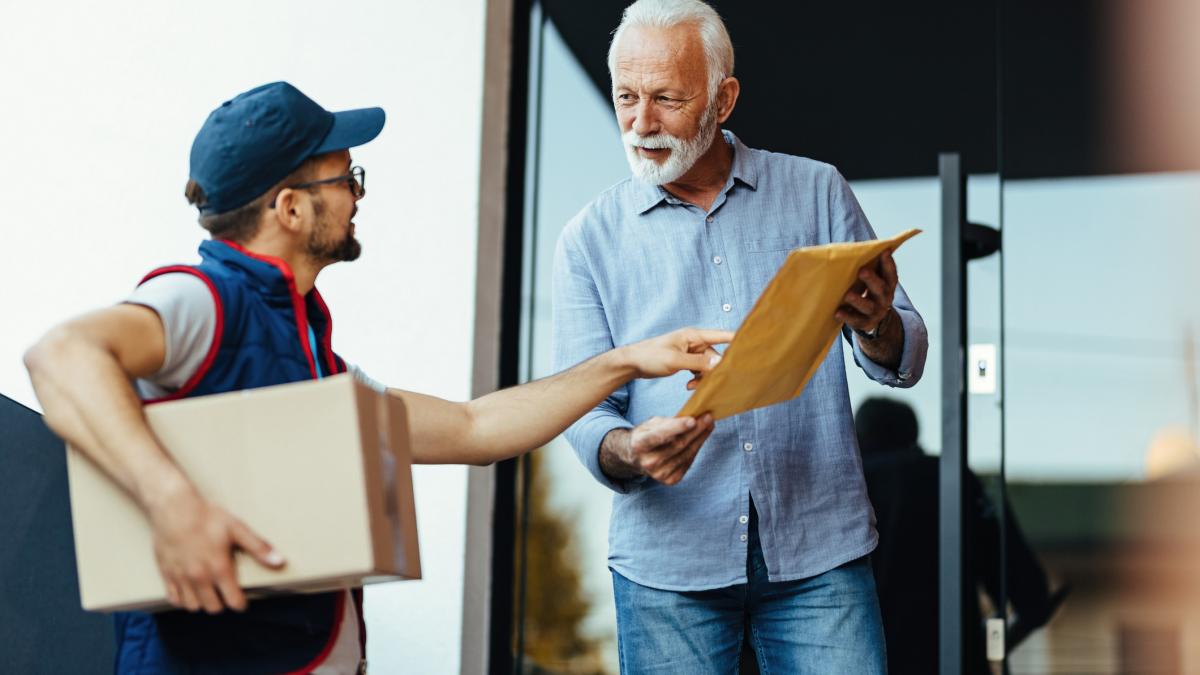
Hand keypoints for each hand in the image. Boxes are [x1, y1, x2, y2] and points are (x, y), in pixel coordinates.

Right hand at [145, 478, 284, 612]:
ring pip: (193, 606)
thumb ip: (258, 547)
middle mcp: (199, 577)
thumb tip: (279, 561)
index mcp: (219, 568)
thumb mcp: (237, 528)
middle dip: (222, 603)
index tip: (242, 601)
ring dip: (202, 602)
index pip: (232, 601)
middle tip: (225, 593)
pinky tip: (189, 590)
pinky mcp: (166, 574)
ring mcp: (181, 577)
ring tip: (209, 592)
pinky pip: (174, 599)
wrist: (174, 509)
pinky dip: (182, 599)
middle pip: (213, 608)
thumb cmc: (206, 517)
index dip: (240, 604)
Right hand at [614, 414, 714, 484]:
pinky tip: (699, 439)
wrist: (636, 458)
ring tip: (708, 425)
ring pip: (686, 453)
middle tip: (708, 418)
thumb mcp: (650, 424)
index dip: (677, 427)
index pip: (659, 435)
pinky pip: (688, 462)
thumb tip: (692, 419)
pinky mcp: (669, 480)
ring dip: (700, 439)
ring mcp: (659, 473)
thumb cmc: (646, 436)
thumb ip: (668, 422)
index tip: (693, 420)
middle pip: (678, 444)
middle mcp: (648, 461)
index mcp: (639, 444)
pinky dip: (695, 449)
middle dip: (696, 430)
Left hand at [621, 327, 732, 385]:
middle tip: (710, 384)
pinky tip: (688, 387)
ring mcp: (690, 352)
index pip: (722, 336)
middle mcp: (694, 342)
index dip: (738, 341)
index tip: (753, 346)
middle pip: (716, 356)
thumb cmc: (650, 356)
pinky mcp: (686, 361)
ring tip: (692, 387)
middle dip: (714, 371)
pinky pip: (699, 371)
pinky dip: (697, 379)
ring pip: (708, 366)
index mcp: (694, 335)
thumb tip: (720, 365)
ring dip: (704, 378)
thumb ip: (698, 363)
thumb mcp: (675, 360)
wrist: (632, 363)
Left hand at [835, 250, 897, 333]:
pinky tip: (838, 312)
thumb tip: (854, 248)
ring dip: (858, 300)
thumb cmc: (869, 291)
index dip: (889, 263)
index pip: (891, 274)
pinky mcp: (864, 323)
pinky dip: (847, 316)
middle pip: (880, 289)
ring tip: (848, 295)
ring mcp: (875, 312)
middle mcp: (884, 299)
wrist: (872, 319)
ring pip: (868, 306)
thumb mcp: (873, 280)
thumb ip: (870, 267)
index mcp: (888, 285)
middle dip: (872, 280)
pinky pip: (855, 320)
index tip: (885, 251)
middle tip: (862, 271)